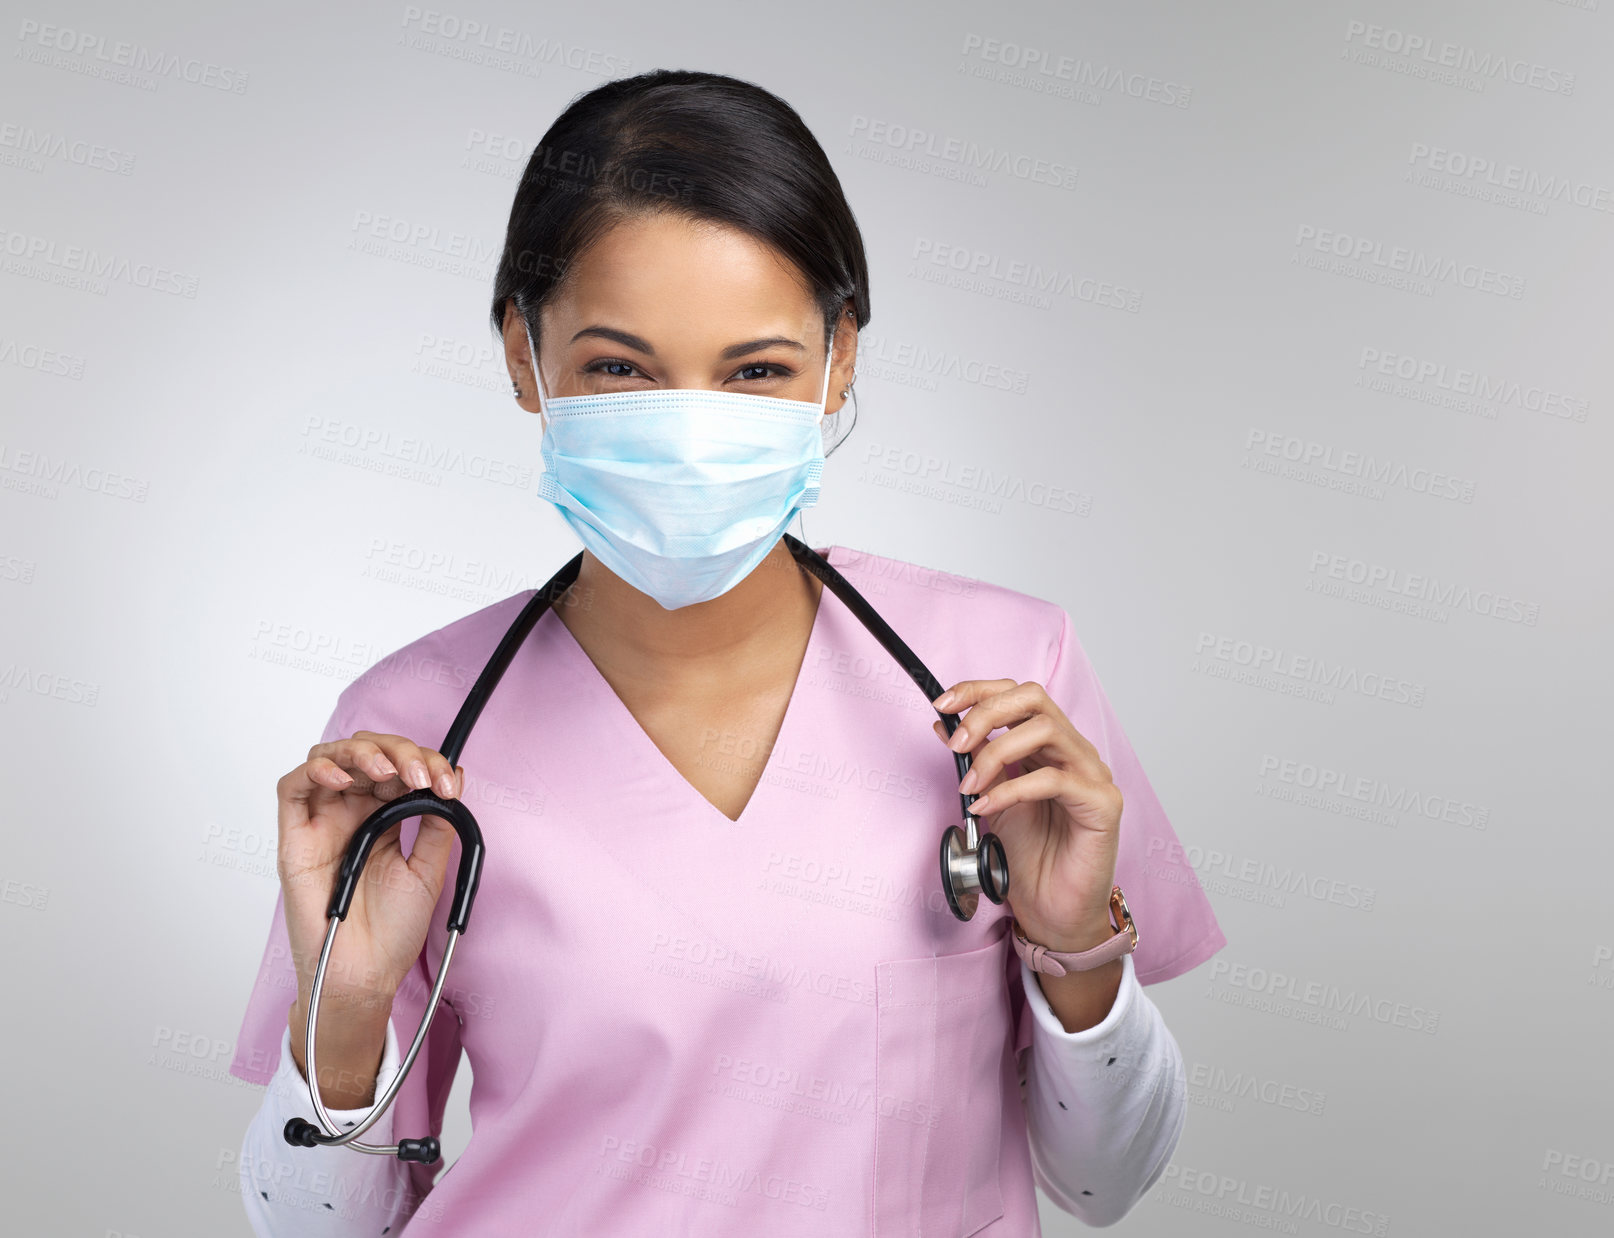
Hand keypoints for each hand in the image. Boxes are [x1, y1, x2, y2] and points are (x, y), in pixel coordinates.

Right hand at [276, 730, 463, 1088]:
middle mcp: (353, 812)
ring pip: (330, 758)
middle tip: (422, 776)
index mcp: (385, 817)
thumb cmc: (392, 931)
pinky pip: (292, 787)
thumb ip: (437, 824)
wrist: (365, 974)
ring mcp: (323, 822)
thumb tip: (454, 776)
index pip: (400, 767)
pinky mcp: (296, 837)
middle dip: (400, 751)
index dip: (426, 763)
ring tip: (388, 773)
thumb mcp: (429, 870)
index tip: (449, 783)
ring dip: (361, 752)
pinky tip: (344, 778)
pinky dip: (315, 769)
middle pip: (367, 754)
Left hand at [931, 679, 1121, 952]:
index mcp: (1048, 745)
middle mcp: (1074, 751)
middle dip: (986, 712)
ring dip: (995, 752)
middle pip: (1034, 699)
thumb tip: (944, 724)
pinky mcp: (1102, 803)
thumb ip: (973, 760)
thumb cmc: (1030, 856)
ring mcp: (1092, 774)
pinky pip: (1054, 780)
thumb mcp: (989, 798)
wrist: (1053, 909)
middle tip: (956, 744)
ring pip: (1045, 730)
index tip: (943, 704)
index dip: (979, 690)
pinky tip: (986, 808)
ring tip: (969, 785)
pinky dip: (1011, 789)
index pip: (1018, 694)